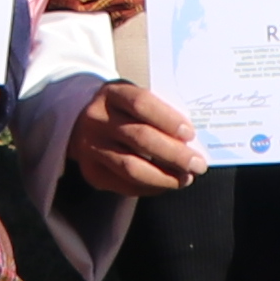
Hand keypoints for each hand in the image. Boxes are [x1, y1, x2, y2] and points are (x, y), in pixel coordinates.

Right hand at [72, 76, 208, 197]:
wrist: (81, 122)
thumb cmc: (121, 110)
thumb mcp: (134, 98)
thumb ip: (157, 112)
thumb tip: (190, 141)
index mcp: (112, 93)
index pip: (141, 103)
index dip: (168, 119)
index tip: (190, 134)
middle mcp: (97, 119)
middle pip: (140, 138)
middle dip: (175, 154)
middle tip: (197, 164)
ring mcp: (90, 147)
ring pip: (131, 167)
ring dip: (164, 176)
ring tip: (185, 178)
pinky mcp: (91, 171)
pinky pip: (124, 185)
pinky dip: (150, 187)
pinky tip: (166, 184)